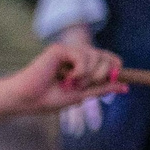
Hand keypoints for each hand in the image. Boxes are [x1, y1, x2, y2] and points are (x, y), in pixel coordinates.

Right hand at [6, 38, 120, 115]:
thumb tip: (125, 87)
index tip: (115, 78)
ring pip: (95, 55)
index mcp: (80, 65)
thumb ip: (101, 89)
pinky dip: (79, 70)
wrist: (25, 100)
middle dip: (100, 73)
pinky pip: (82, 56)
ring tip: (69, 84)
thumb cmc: (46, 99)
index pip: (108, 58)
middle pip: (105, 56)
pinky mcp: (59, 49)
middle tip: (82, 85)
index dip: (115, 67)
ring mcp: (66, 51)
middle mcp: (75, 55)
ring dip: (87, 75)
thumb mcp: (80, 96)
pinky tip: (66, 78)